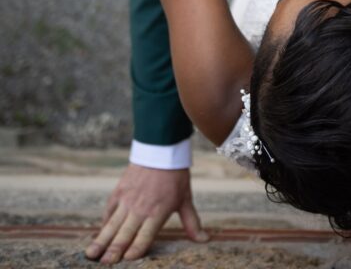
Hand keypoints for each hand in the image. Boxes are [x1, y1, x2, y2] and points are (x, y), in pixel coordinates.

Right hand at [85, 164, 207, 263]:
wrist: (161, 148)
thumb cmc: (176, 176)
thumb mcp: (186, 199)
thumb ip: (192, 222)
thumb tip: (206, 240)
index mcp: (158, 212)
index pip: (145, 236)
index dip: (136, 249)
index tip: (127, 259)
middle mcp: (140, 208)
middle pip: (125, 233)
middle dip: (114, 250)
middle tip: (104, 264)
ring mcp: (128, 199)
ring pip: (112, 224)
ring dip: (102, 240)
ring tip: (91, 254)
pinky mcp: (119, 191)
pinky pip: (110, 210)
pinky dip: (104, 222)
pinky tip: (100, 233)